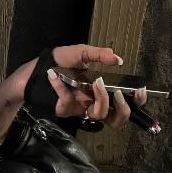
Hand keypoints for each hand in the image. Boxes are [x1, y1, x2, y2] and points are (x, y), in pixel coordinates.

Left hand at [9, 43, 148, 130]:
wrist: (31, 71)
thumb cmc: (56, 62)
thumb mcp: (79, 53)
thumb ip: (98, 55)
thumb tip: (118, 59)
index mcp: (101, 90)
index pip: (126, 103)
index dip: (137, 101)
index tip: (140, 91)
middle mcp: (94, 102)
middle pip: (118, 119)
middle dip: (123, 107)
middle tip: (119, 92)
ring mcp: (80, 108)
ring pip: (99, 115)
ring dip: (101, 98)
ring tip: (95, 81)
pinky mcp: (65, 110)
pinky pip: (69, 103)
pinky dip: (62, 88)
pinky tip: (54, 76)